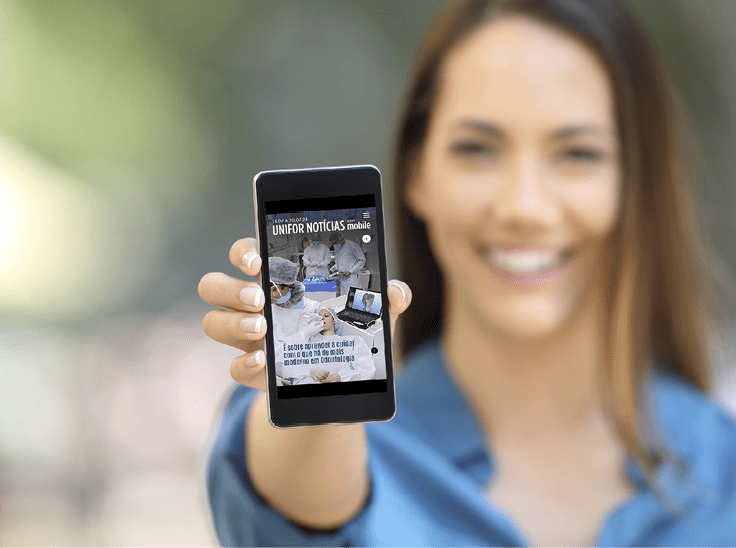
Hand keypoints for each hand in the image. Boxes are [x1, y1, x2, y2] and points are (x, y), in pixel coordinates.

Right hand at [198, 237, 411, 392]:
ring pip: (213, 322)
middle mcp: (254, 304)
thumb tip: (396, 291)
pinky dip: (244, 364)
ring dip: (232, 323)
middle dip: (230, 288)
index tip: (258, 262)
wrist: (345, 378)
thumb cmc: (352, 330)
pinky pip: (233, 367)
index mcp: (277, 279)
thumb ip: (387, 300)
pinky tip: (264, 361)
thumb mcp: (373, 314)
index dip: (242, 252)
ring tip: (262, 327)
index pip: (244, 253)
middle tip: (260, 298)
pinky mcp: (255, 371)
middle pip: (213, 285)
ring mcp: (249, 338)